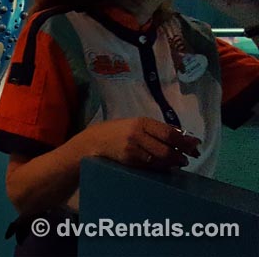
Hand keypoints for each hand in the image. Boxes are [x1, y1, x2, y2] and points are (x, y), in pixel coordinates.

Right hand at [75, 117, 200, 170]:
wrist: (92, 142)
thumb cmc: (115, 132)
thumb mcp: (134, 124)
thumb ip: (155, 129)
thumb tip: (181, 136)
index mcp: (141, 122)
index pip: (169, 133)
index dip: (185, 140)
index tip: (196, 144)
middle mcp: (138, 134)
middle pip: (167, 148)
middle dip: (182, 154)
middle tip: (190, 157)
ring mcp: (133, 149)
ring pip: (161, 159)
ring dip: (173, 162)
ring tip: (180, 162)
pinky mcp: (129, 161)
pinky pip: (151, 166)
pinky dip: (162, 166)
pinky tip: (166, 166)